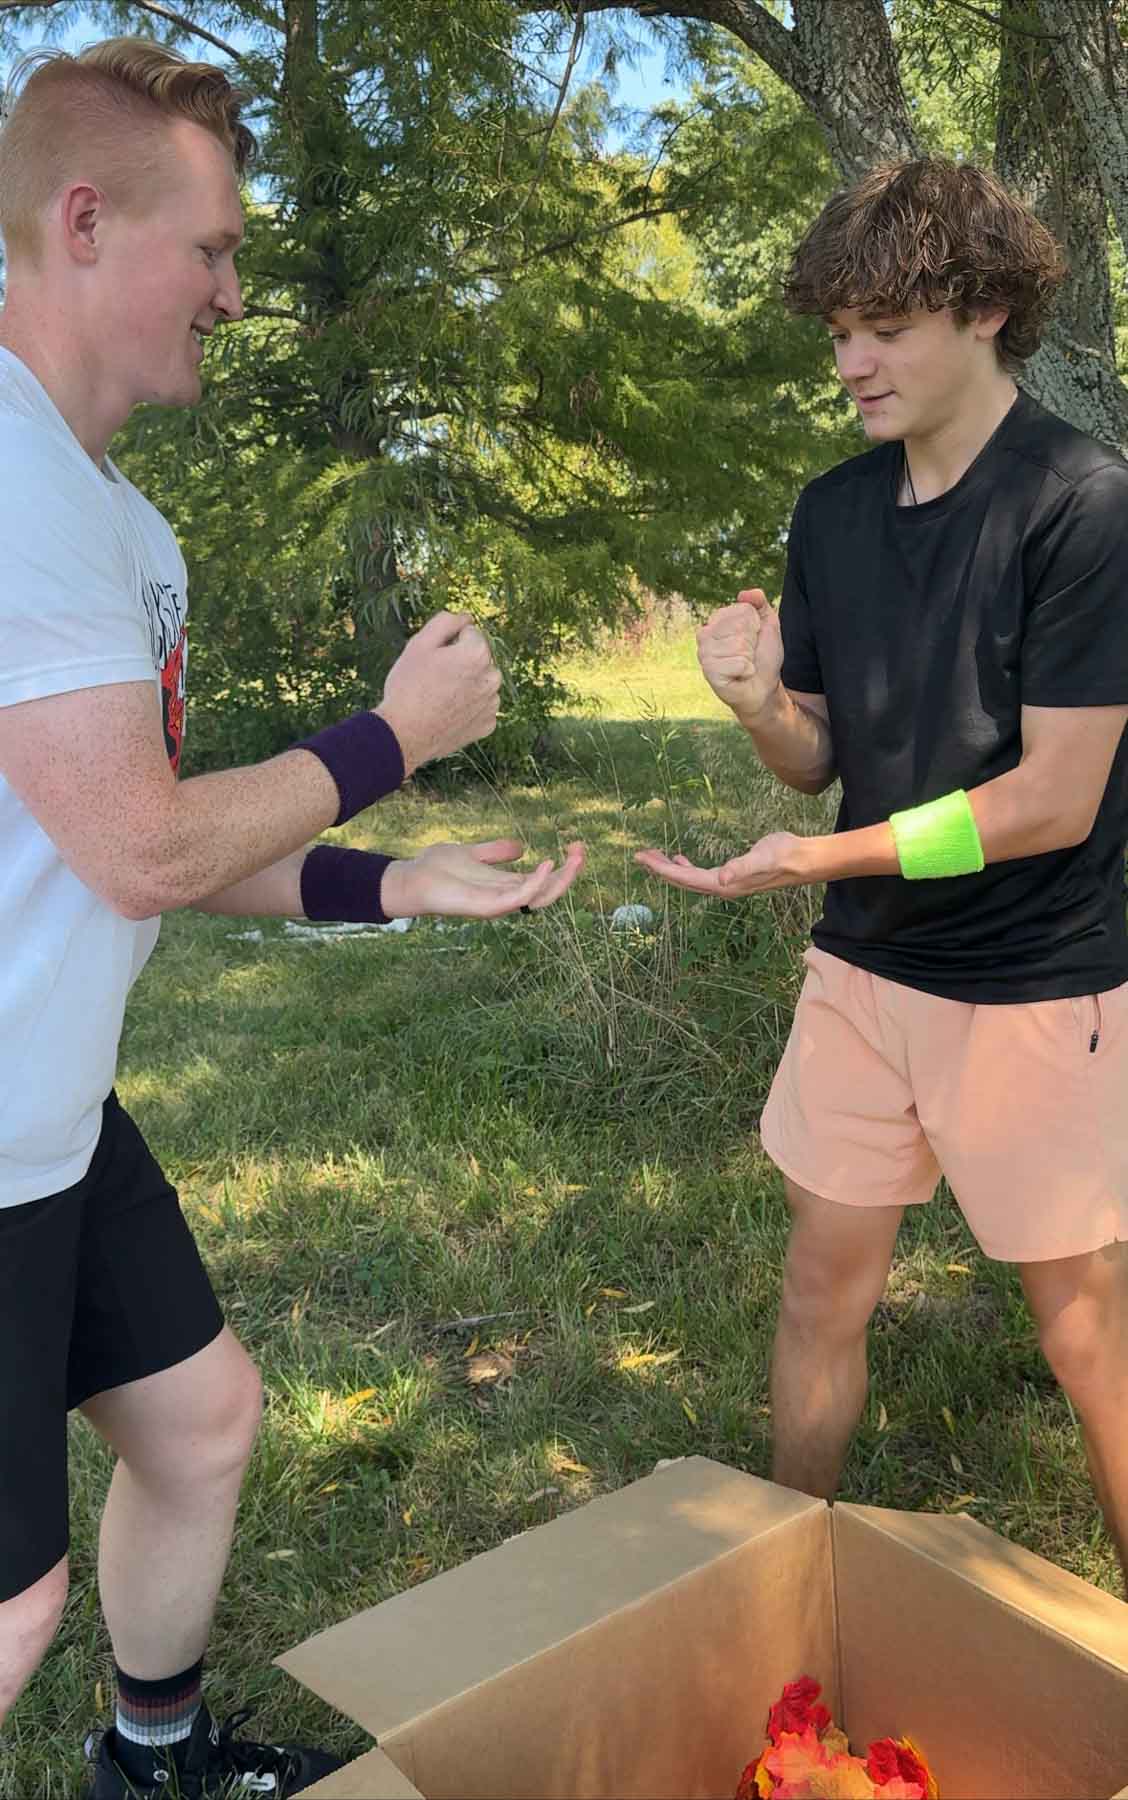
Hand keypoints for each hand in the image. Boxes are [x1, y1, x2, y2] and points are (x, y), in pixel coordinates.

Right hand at [377, 611, 502, 773]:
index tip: (434, 658)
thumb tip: (465, 616)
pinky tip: (448, 713)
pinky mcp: (487, 725)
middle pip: (479, 658)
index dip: (449, 642)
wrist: (404, 734)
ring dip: (467, 684)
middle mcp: (492, 678)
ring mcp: (491, 704)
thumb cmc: (408, 686)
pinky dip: (469, 707)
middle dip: (462, 662)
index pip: (470, 633)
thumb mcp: (419, 644)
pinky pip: (481, 707)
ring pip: (481, 683)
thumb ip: (445, 622)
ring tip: (441, 697)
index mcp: (477, 653)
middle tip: (435, 678)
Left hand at [382, 837, 585, 918]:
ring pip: (541, 897)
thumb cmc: (436, 869)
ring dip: (561, 878)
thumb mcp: (473, 853)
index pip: (545, 881)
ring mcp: (498, 904)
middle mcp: (506, 897)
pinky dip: (536, 884)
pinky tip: (545, 864)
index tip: (576, 844)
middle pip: (550, 891)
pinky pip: (519, 899)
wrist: (411, 879)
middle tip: (582, 848)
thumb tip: (520, 846)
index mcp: (505, 885)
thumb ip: (496, 852)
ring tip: (573, 856)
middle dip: (570, 872)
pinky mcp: (487, 906)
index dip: (564, 866)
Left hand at [635, 832, 808, 895]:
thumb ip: (741, 868)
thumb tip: (722, 878)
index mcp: (723, 884)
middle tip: (638, 855)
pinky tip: (680, 859)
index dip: (661, 869)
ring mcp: (726, 882)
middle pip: (682, 881)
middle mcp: (722, 886)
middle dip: (659, 869)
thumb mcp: (762, 858)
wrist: (802, 860)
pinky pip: (699, 874)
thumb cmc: (784, 855)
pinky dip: (686, 867)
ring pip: (689, 878)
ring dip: (670, 869)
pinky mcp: (731, 874)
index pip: (684, 879)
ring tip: (653, 856)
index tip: (641, 857)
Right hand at [697, 589, 783, 720]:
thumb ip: (759, 603)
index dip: (755, 626)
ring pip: (738, 645)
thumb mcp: (768, 624)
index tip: (753, 639)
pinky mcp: (709, 672)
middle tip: (749, 654)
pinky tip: (740, 675)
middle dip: (752, 642)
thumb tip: (744, 594)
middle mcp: (705, 634)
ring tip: (744, 665)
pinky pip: (737, 663)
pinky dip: (746, 671)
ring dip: (749, 658)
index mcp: (716, 620)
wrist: (763, 688)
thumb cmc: (763, 657)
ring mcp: (704, 654)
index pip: (742, 610)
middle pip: (740, 627)